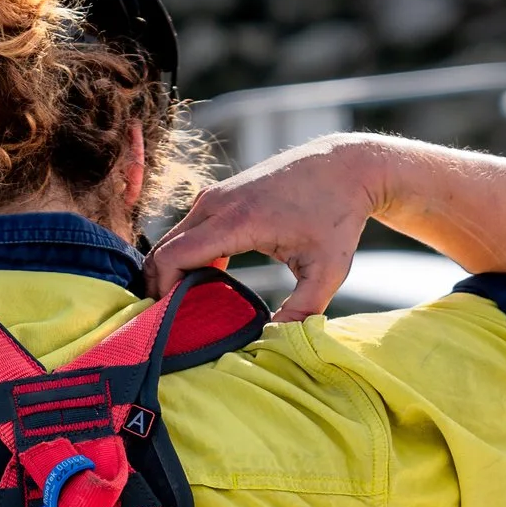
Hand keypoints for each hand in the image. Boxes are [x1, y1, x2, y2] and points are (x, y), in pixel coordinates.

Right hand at [144, 136, 386, 321]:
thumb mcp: (329, 269)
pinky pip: (187, 230)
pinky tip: (207, 281)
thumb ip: (303, 310)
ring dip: (173, 272)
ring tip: (190, 304)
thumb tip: (275, 340)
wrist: (344, 166)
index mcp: (237, 221)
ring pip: (172, 240)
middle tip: (174, 321)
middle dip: (161, 286)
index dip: (163, 291)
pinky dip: (186, 257)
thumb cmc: (338, 216)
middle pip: (163, 250)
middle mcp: (216, 203)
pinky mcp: (218, 195)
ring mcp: (214, 195)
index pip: (173, 256)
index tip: (172, 319)